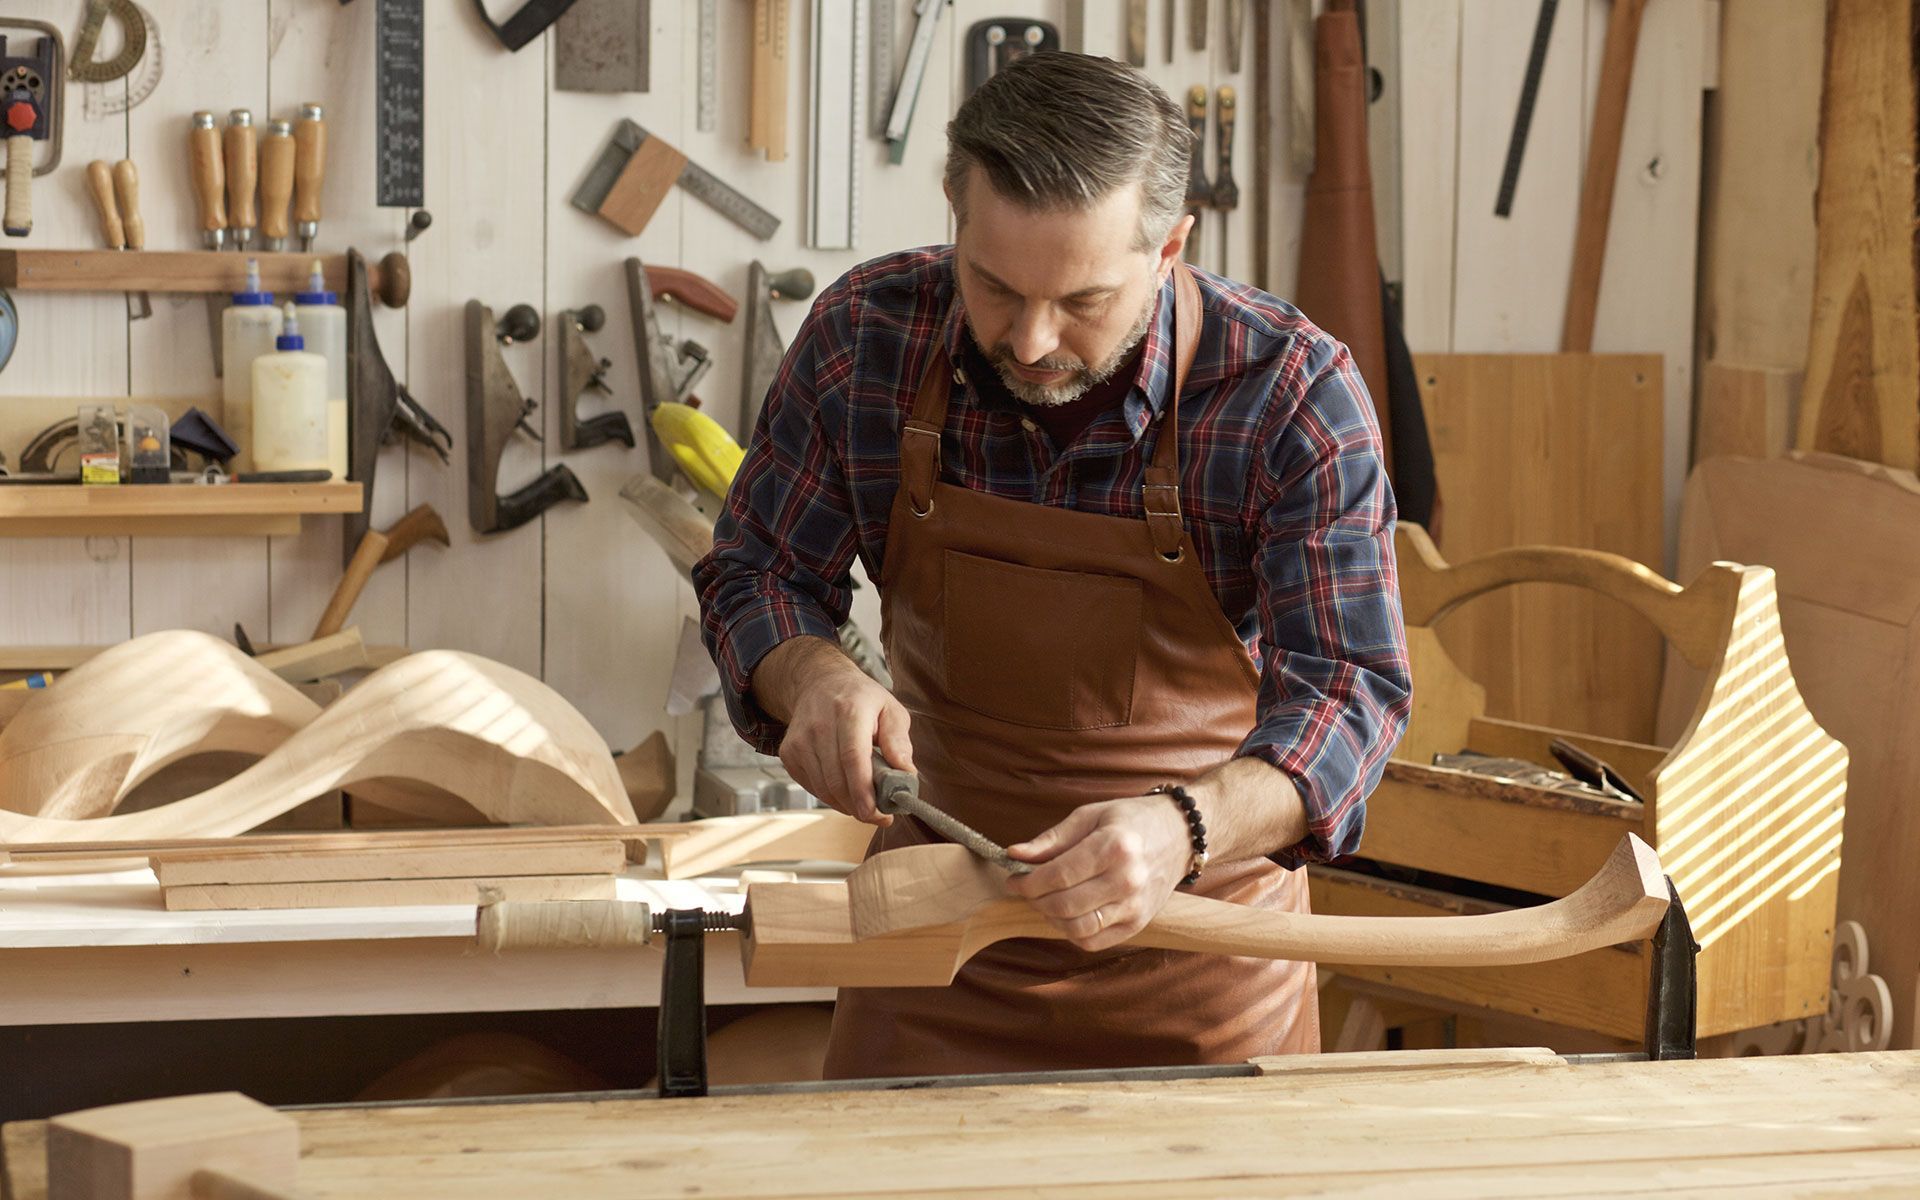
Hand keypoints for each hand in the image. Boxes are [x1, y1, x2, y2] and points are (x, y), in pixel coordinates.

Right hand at [755, 636, 913, 824]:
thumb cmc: (861, 699)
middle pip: (837, 780)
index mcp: (849, 711)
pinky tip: (845, 790)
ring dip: (847, 805)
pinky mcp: (789, 753)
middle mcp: (819, 725)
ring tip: (866, 803)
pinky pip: (812, 787)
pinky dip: (831, 797)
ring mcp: (800, 740)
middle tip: (879, 816)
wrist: (820, 683)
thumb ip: (899, 741)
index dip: (864, 791)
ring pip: (823, 789)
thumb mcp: (890, 709)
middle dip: (859, 807)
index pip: (853, 758)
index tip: (878, 814)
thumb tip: (906, 774)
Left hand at [1003, 796, 1191, 951]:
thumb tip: (1014, 855)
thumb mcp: (1090, 816)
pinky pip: (1094, 941)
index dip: (1028, 881)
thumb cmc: (1132, 821)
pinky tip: (1068, 913)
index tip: (1013, 878)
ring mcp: (1135, 906)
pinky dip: (1072, 932)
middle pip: (1064, 905)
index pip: (1058, 875)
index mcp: (1114, 847)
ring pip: (1077, 928)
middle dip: (1035, 899)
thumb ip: (1051, 839)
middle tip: (1027, 888)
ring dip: (1051, 918)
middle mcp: (1127, 880)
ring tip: (1047, 900)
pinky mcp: (1138, 923)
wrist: (1180, 834)